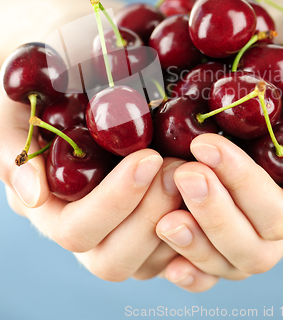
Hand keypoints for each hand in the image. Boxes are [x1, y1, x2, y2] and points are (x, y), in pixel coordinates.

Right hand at [0, 86, 186, 280]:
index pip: (75, 229)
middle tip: (177, 167)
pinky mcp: (156, 225)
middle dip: (149, 215)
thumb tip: (35, 193)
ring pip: (151, 261)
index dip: (113, 202)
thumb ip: (19, 148)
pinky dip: (200, 230)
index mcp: (51, 207)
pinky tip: (214, 192)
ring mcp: (124, 231)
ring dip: (180, 221)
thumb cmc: (45, 87)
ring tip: (196, 170)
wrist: (75, 69)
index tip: (147, 157)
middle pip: (114, 258)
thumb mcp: (18, 108)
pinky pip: (180, 252)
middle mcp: (89, 228)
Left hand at [155, 0, 282, 291]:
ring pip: (226, 260)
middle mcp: (269, 213)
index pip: (278, 214)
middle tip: (184, 172)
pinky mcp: (207, 221)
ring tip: (163, 219)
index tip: (205, 145)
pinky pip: (203, 266)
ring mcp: (239, 221)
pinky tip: (166, 262)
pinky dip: (187, 268)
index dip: (243, 185)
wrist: (251, 53)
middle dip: (216, 213)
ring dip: (196, 243)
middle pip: (252, 247)